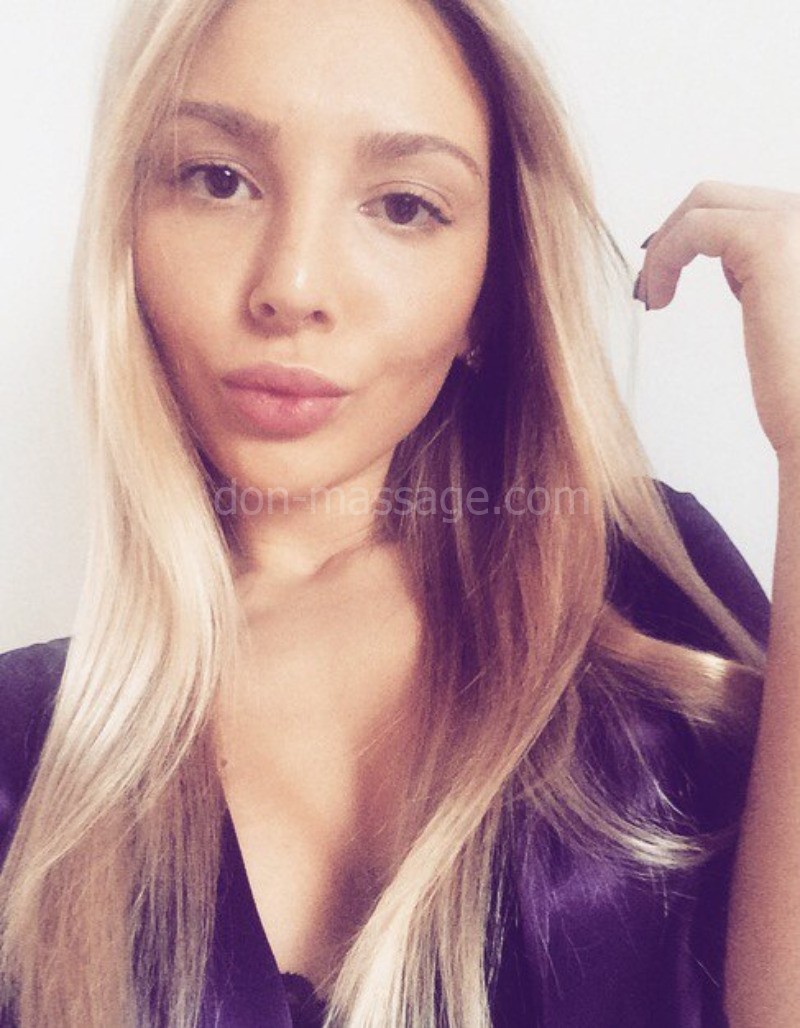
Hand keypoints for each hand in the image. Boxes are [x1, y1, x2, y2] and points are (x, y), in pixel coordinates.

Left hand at [634, 181, 799, 459]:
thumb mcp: (790, 315)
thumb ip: (772, 276)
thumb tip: (734, 263)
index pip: (751, 206)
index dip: (697, 232)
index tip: (664, 271)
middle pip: (725, 195)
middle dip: (675, 232)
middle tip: (649, 285)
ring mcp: (799, 222)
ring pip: (706, 201)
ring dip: (665, 245)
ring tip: (651, 296)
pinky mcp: (771, 241)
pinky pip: (695, 227)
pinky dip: (664, 257)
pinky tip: (658, 300)